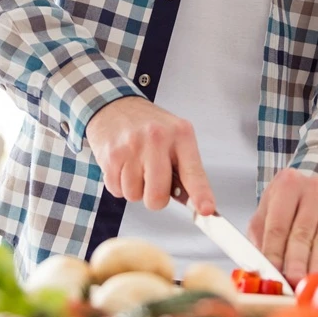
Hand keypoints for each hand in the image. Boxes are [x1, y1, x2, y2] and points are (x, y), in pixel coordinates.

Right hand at [84, 96, 214, 214]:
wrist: (114, 106)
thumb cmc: (149, 126)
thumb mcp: (175, 136)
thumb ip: (185, 167)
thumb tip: (196, 203)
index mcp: (181, 134)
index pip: (193, 172)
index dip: (200, 194)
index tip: (206, 210)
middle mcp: (157, 139)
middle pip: (158, 195)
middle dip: (155, 198)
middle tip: (153, 181)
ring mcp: (132, 147)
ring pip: (134, 196)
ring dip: (135, 189)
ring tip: (136, 167)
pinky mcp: (111, 155)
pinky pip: (116, 190)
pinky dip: (119, 184)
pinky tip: (123, 166)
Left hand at [248, 167, 317, 283]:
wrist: (312, 190)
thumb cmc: (285, 207)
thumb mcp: (266, 214)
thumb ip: (261, 240)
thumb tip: (261, 271)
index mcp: (287, 186)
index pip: (278, 225)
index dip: (274, 252)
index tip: (273, 273)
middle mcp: (313, 190)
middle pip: (302, 232)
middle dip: (297, 261)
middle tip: (293, 281)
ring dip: (315, 266)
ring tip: (308, 284)